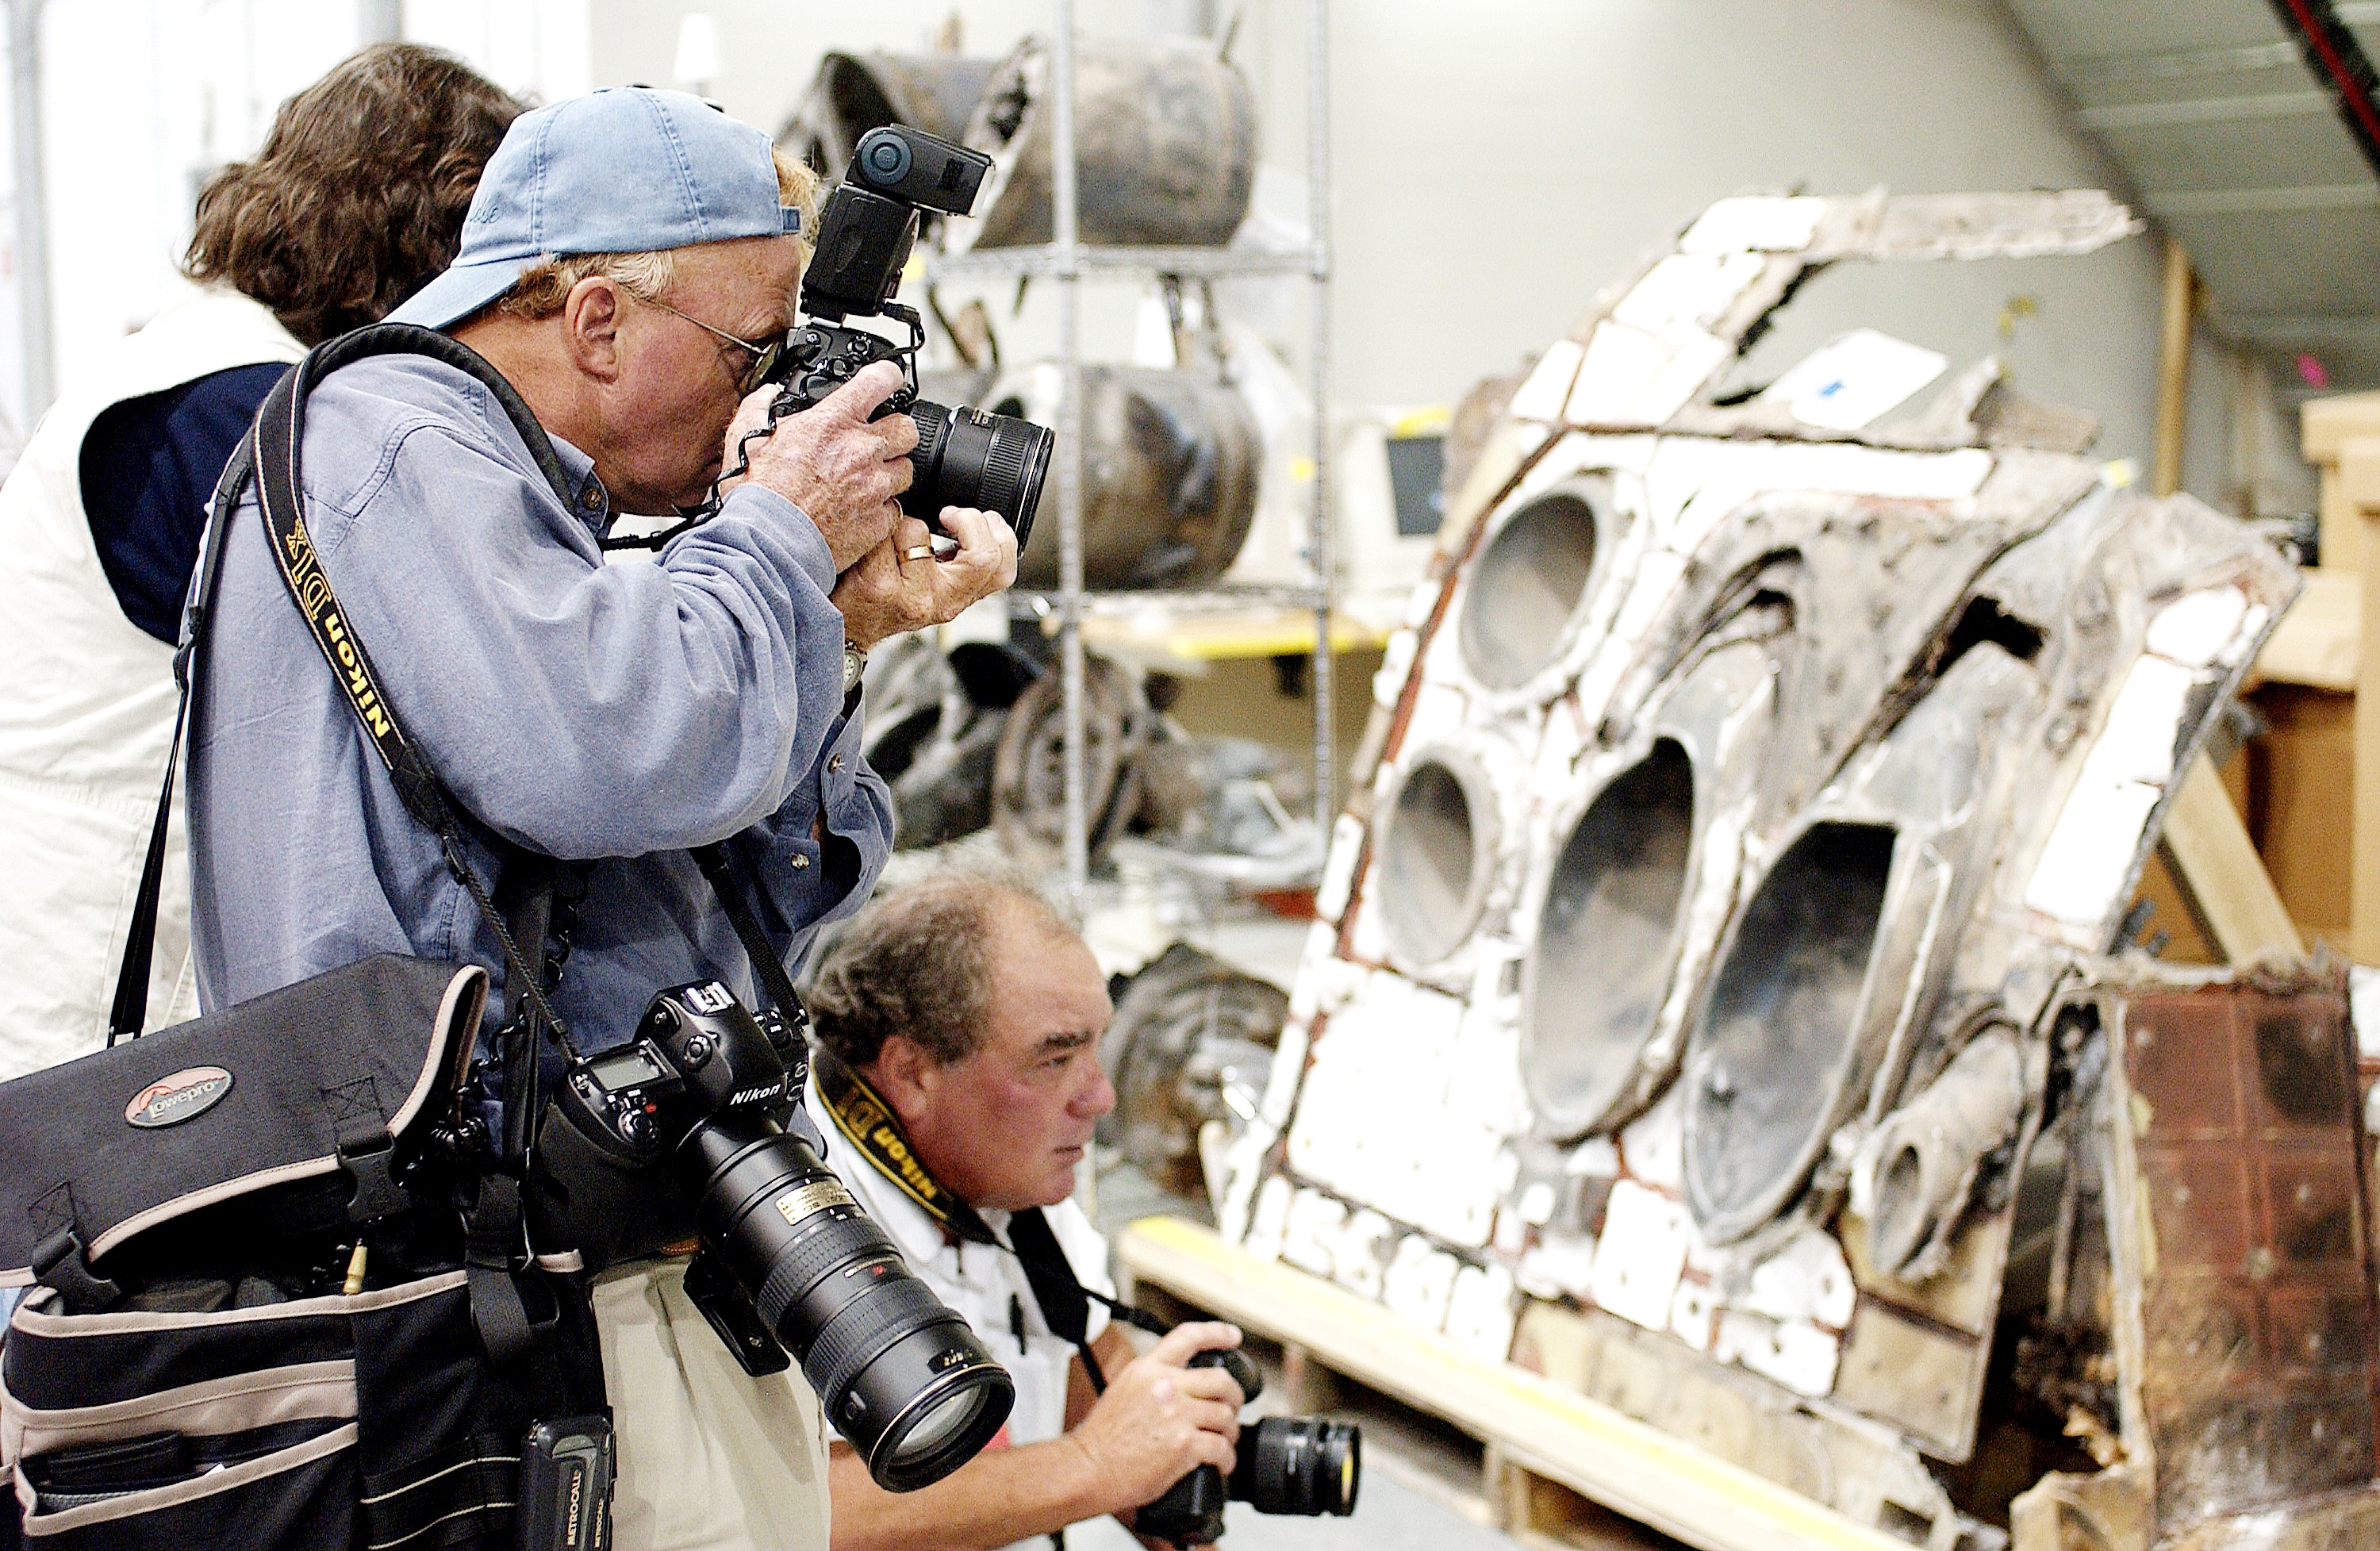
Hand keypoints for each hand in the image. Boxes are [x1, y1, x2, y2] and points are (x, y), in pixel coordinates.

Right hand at [720, 360, 917, 571]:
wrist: (768, 544)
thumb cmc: (758, 495)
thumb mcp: (746, 438)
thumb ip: (759, 408)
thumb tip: (767, 395)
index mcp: (833, 422)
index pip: (880, 381)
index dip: (887, 377)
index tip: (887, 381)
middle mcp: (862, 450)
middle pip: (907, 428)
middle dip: (897, 431)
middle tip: (880, 440)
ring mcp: (875, 487)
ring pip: (907, 470)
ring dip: (891, 472)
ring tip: (868, 480)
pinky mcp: (879, 521)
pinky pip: (896, 508)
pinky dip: (883, 508)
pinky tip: (863, 510)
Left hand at [831, 508, 1019, 651]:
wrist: (848, 627)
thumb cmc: (888, 601)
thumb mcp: (935, 586)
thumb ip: (958, 560)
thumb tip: (975, 518)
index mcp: (960, 597)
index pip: (1003, 568)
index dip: (996, 533)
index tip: (970, 523)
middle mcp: (942, 602)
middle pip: (983, 556)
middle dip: (969, 520)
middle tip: (948, 517)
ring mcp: (911, 595)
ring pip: (921, 531)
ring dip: (904, 522)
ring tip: (896, 540)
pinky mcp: (880, 585)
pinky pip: (885, 533)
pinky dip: (878, 529)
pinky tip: (874, 547)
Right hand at [1067, 1322, 1243, 1517]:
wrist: (1088, 1469)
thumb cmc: (1101, 1439)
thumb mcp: (1123, 1390)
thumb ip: (1152, 1382)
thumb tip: (1178, 1386)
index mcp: (1148, 1370)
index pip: (1188, 1337)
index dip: (1216, 1333)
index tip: (1233, 1336)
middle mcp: (1165, 1387)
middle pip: (1220, 1380)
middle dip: (1234, 1396)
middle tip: (1233, 1406)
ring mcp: (1177, 1415)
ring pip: (1225, 1415)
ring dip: (1230, 1431)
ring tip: (1225, 1440)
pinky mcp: (1184, 1445)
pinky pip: (1221, 1448)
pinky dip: (1227, 1459)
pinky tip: (1221, 1464)